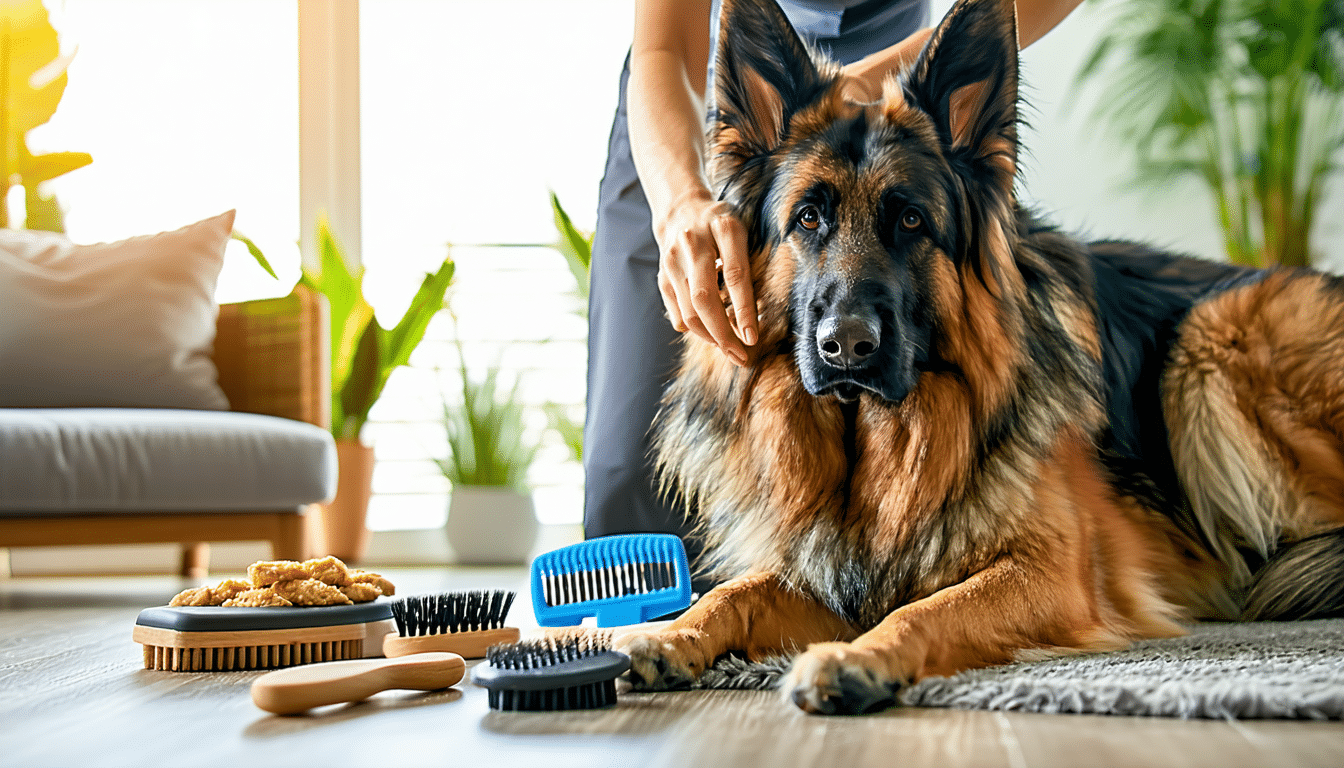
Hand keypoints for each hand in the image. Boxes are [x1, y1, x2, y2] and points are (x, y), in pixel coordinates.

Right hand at [654, 191, 756, 366]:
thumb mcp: (742, 234)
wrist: (680, 209)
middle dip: (723, 334)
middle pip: (705, 299)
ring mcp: (673, 260)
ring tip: (728, 346)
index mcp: (723, 228)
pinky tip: (710, 332)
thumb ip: (747, 266)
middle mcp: (694, 243)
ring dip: (710, 336)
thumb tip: (751, 317)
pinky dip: (695, 329)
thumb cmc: (721, 226)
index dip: (744, 311)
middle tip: (740, 356)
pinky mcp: (662, 275)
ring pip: (689, 311)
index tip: (752, 338)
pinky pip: (677, 313)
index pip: (735, 276)